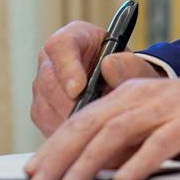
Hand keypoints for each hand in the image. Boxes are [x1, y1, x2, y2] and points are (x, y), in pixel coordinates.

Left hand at [24, 73, 179, 179]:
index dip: (54, 145)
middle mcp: (146, 96)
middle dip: (59, 155)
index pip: (83, 119)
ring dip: (89, 161)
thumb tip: (95, 166)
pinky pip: (161, 141)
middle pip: (92, 123)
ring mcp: (170, 107)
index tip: (33, 171)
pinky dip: (140, 162)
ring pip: (118, 131)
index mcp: (134, 94)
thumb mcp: (161, 125)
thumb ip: (130, 140)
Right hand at [30, 20, 159, 136]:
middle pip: (48, 81)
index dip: (67, 68)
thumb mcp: (137, 68)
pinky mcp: (42, 111)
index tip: (79, 89)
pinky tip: (85, 141)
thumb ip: (129, 66)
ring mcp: (43, 87)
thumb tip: (109, 66)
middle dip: (69, 104)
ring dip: (67, 122)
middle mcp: (52, 60)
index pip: (60, 46)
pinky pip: (45, 125)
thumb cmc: (129, 74)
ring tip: (93, 131)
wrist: (124, 92)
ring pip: (43, 107)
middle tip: (90, 120)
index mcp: (74, 38)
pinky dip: (64, 135)